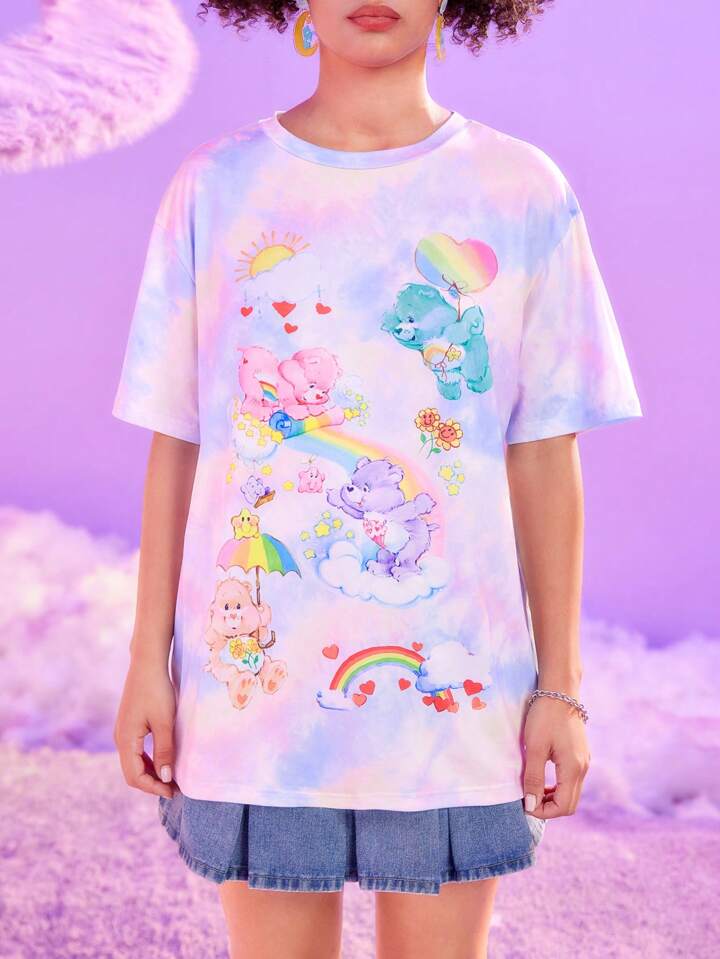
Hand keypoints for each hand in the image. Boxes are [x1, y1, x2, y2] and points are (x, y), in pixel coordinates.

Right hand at [113, 657, 177, 798]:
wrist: (147, 663)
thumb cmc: (157, 690)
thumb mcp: (165, 722)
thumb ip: (164, 750)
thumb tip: (166, 778)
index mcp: (125, 740)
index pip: (134, 776)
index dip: (153, 788)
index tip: (173, 791)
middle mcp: (120, 738)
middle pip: (131, 772)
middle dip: (151, 783)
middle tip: (174, 788)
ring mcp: (122, 731)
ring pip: (132, 762)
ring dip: (149, 773)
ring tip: (170, 777)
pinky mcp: (128, 725)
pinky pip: (134, 751)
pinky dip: (147, 761)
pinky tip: (162, 760)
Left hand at [522, 696, 589, 818]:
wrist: (559, 691)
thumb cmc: (544, 716)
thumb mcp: (534, 747)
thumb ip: (533, 778)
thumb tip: (531, 805)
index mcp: (573, 769)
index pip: (563, 807)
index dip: (543, 812)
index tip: (525, 804)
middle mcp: (583, 768)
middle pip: (570, 803)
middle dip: (549, 807)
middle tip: (528, 799)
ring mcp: (584, 761)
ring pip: (572, 792)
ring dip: (553, 797)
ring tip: (533, 790)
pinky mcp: (581, 754)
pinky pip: (572, 780)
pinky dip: (558, 786)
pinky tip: (543, 778)